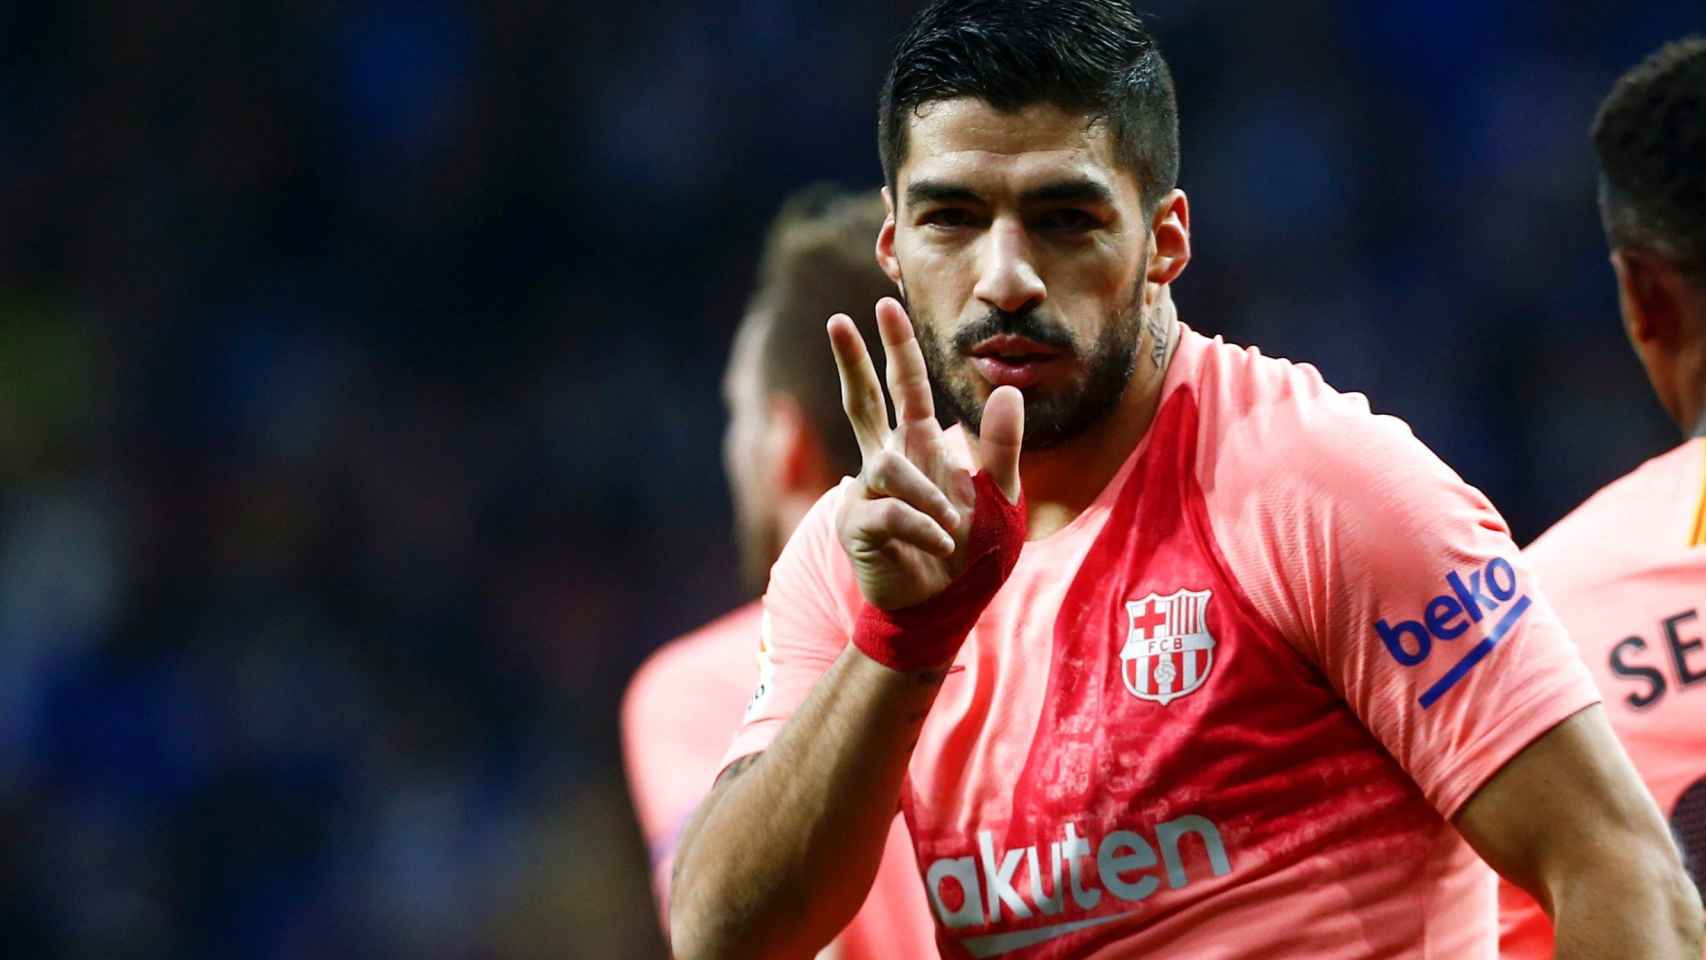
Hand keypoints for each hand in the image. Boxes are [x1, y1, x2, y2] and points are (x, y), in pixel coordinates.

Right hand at [828, 297, 1023, 610]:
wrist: (942, 612)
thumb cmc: (969, 556)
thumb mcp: (1000, 498)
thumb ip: (1001, 448)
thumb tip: (1005, 391)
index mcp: (919, 450)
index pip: (904, 389)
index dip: (896, 348)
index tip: (883, 304)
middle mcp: (886, 464)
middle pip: (863, 403)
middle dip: (852, 361)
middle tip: (838, 320)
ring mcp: (866, 495)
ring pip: (886, 469)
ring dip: (927, 496)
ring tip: (952, 528)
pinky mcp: (857, 528)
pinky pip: (890, 514)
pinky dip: (922, 527)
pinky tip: (940, 543)